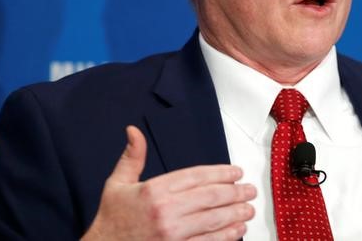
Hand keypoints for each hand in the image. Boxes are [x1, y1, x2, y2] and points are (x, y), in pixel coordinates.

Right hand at [81, 126, 255, 240]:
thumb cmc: (111, 219)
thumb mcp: (117, 184)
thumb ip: (132, 157)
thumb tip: (133, 131)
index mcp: (154, 191)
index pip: (196, 176)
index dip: (221, 173)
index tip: (236, 172)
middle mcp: (165, 212)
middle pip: (210, 197)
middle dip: (235, 192)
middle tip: (250, 190)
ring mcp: (172, 234)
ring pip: (213, 220)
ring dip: (236, 213)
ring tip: (249, 208)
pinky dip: (226, 236)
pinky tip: (237, 230)